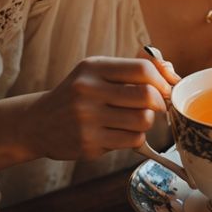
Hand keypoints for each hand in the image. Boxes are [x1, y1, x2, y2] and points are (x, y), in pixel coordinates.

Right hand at [32, 55, 180, 160]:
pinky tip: (120, 132)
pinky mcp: (89, 143)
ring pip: (143, 121)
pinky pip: (132, 140)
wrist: (39, 123)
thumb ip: (132, 70)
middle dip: (161, 103)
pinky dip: (135, 137)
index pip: (142, 70)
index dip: (162, 80)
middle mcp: (88, 91)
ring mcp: (87, 119)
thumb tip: (172, 74)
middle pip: (147, 97)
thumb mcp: (97, 73)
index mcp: (93, 68)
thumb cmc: (77, 95)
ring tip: (134, 119)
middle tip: (158, 106)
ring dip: (146, 122)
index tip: (167, 88)